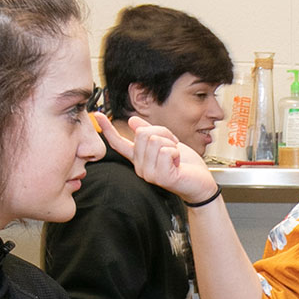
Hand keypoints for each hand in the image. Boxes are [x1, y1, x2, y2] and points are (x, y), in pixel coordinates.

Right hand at [98, 113, 217, 204]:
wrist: (200, 183)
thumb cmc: (186, 165)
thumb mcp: (167, 143)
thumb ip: (150, 132)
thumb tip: (133, 121)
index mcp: (139, 158)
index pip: (119, 143)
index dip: (107, 128)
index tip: (97, 115)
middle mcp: (140, 167)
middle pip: (143, 133)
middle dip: (163, 134)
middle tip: (173, 147)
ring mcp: (148, 173)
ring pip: (154, 140)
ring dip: (171, 144)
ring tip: (175, 156)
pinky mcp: (159, 176)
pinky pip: (165, 150)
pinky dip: (176, 152)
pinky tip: (177, 163)